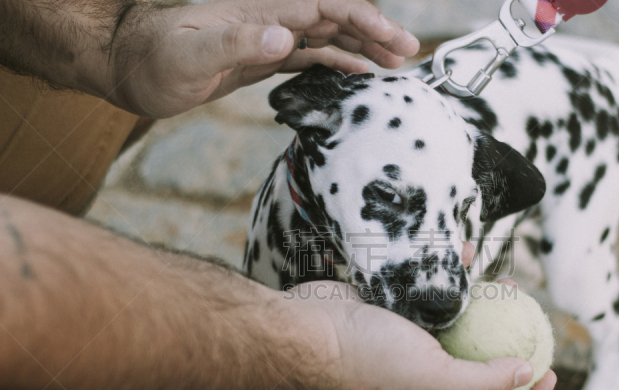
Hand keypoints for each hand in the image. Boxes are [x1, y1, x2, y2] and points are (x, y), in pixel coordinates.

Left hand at [107, 0, 419, 117]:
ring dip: (362, 46)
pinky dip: (337, 62)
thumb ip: (235, 44)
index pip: (322, 4)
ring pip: (327, 34)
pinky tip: (357, 73)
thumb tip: (285, 39)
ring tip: (395, 63)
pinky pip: (309, 55)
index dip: (361, 17)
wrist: (128, 68)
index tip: (391, 37)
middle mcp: (269, 18)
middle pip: (334, 15)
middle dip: (374, 30)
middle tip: (409, 52)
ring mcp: (268, 37)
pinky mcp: (262, 58)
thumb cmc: (150, 60)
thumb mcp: (186, 54)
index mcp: (258, 9)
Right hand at [280, 242, 556, 389]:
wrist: (305, 331)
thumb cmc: (365, 362)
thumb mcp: (433, 379)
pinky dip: (450, 281)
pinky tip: (465, 256)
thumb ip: (482, 381)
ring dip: (484, 309)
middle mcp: (426, 383)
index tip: (549, 371)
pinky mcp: (394, 316)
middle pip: (481, 372)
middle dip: (510, 347)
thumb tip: (525, 373)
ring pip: (458, 330)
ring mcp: (409, 348)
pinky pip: (432, 298)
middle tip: (530, 319)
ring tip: (505, 285)